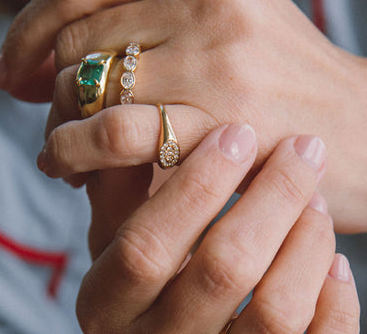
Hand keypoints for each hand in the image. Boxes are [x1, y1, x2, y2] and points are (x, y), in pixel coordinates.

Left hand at [0, 0, 366, 230]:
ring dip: (57, 126)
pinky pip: (113, 132)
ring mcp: (219, 56)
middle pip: (78, 40)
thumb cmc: (279, 83)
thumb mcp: (222, 22)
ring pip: (85, 86)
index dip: (30, 26)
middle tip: (51, 123)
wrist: (357, 131)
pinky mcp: (222, 122)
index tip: (13, 71)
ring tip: (58, 154)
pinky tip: (70, 169)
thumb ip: (144, 22)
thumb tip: (44, 56)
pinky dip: (73, 151)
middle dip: (50, 90)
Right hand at [76, 125, 358, 332]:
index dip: (195, 186)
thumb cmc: (137, 273)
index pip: (147, 245)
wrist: (159, 330)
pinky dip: (334, 300)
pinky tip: (333, 262)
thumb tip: (151, 129)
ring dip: (307, 241)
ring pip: (275, 311)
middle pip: (223, 270)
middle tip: (301, 148)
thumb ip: (121, 189)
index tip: (237, 134)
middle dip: (271, 196)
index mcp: (108, 304)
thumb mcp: (113, 236)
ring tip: (317, 199)